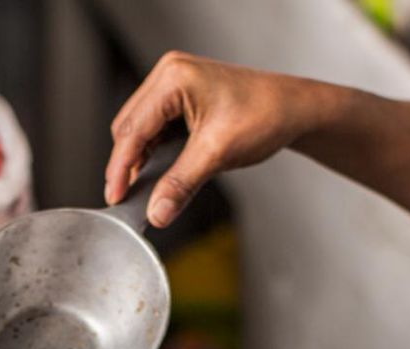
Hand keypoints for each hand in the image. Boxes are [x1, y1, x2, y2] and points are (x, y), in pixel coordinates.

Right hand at [105, 52, 326, 226]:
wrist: (294, 109)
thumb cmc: (265, 115)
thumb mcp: (218, 154)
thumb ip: (182, 183)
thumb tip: (157, 213)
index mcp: (174, 79)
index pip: (133, 129)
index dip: (120, 168)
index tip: (116, 197)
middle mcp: (169, 75)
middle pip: (129, 127)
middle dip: (127, 164)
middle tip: (127, 199)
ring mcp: (174, 85)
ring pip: (140, 130)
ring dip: (140, 160)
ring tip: (143, 190)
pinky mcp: (181, 98)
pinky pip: (155, 129)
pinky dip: (154, 154)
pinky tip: (158, 174)